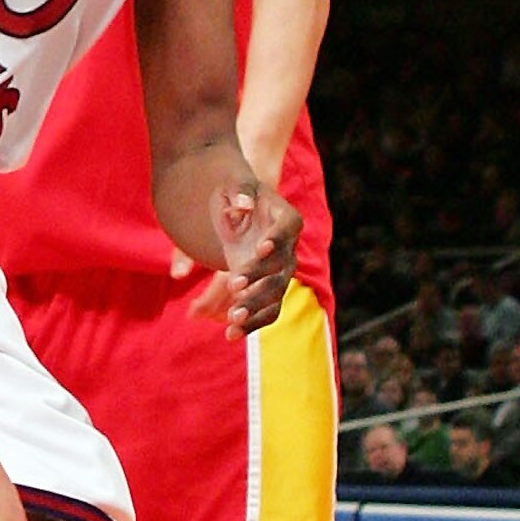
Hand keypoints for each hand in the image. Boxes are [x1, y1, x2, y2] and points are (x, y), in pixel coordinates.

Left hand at [194, 177, 299, 333]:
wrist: (237, 209)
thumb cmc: (235, 193)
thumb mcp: (233, 185)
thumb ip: (238, 191)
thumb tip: (241, 205)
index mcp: (285, 218)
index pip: (288, 228)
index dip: (276, 239)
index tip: (259, 248)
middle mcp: (288, 247)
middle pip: (281, 267)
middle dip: (260, 278)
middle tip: (233, 285)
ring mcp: (280, 271)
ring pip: (275, 295)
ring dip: (256, 308)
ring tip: (233, 319)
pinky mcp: (267, 288)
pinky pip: (267, 310)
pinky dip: (251, 323)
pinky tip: (231, 334)